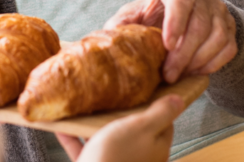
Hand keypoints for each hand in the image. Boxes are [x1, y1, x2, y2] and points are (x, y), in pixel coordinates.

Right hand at [56, 95, 185, 161]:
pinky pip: (82, 148)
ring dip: (94, 123)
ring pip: (105, 139)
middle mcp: (138, 157)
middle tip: (111, 93)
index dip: (154, 104)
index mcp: (155, 147)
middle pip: (132, 130)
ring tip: (85, 105)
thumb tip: (179, 101)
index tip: (144, 89)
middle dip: (120, 113)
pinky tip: (63, 124)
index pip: (162, 122)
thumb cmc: (116, 157)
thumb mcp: (143, 127)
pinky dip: (73, 136)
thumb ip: (161, 113)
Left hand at [106, 0, 237, 82]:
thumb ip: (121, 24)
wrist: (183, 17)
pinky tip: (195, 72)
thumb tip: (109, 38)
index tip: (167, 46)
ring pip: (217, 37)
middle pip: (199, 23)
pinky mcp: (230, 27)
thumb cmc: (153, 16)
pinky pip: (228, 48)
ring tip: (179, 75)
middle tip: (168, 75)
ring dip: (198, 61)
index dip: (176, 22)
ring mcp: (219, 9)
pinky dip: (213, 64)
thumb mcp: (134, 15)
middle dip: (183, 54)